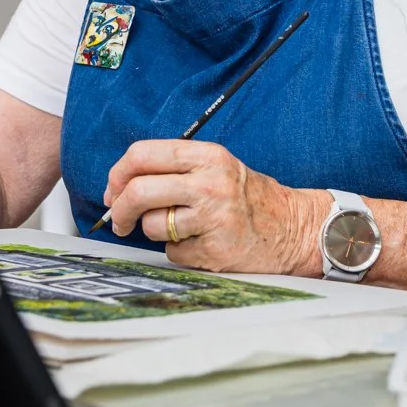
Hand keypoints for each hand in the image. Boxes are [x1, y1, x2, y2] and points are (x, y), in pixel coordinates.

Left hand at [103, 139, 326, 276]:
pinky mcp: (214, 250)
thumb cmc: (248, 198)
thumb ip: (173, 170)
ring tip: (184, 228)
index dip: (118, 173)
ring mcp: (213, 218)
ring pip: (153, 226)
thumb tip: (118, 186)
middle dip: (119, 209)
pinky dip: (180, 251)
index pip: (143, 154)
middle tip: (118, 219)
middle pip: (139, 191)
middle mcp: (210, 184)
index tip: (113, 189)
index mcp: (208, 156)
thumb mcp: (216, 168)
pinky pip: (173, 252)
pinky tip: (203, 243)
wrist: (293, 228)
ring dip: (157, 231)